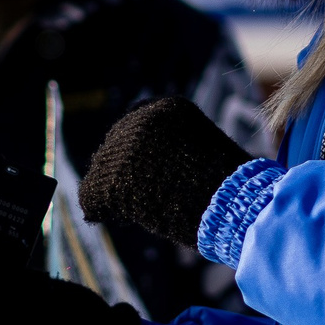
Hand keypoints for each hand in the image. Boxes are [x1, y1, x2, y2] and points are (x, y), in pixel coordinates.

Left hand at [78, 96, 258, 249]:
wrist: (233, 204)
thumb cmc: (226, 185)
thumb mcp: (199, 150)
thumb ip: (169, 148)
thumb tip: (137, 167)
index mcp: (167, 108)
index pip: (133, 125)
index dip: (137, 153)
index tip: (148, 173)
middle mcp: (142, 120)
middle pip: (112, 148)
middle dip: (123, 174)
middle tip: (141, 198)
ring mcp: (125, 148)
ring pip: (100, 172)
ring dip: (114, 193)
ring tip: (137, 210)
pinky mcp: (113, 177)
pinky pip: (91, 196)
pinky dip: (101, 209)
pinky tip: (121, 217)